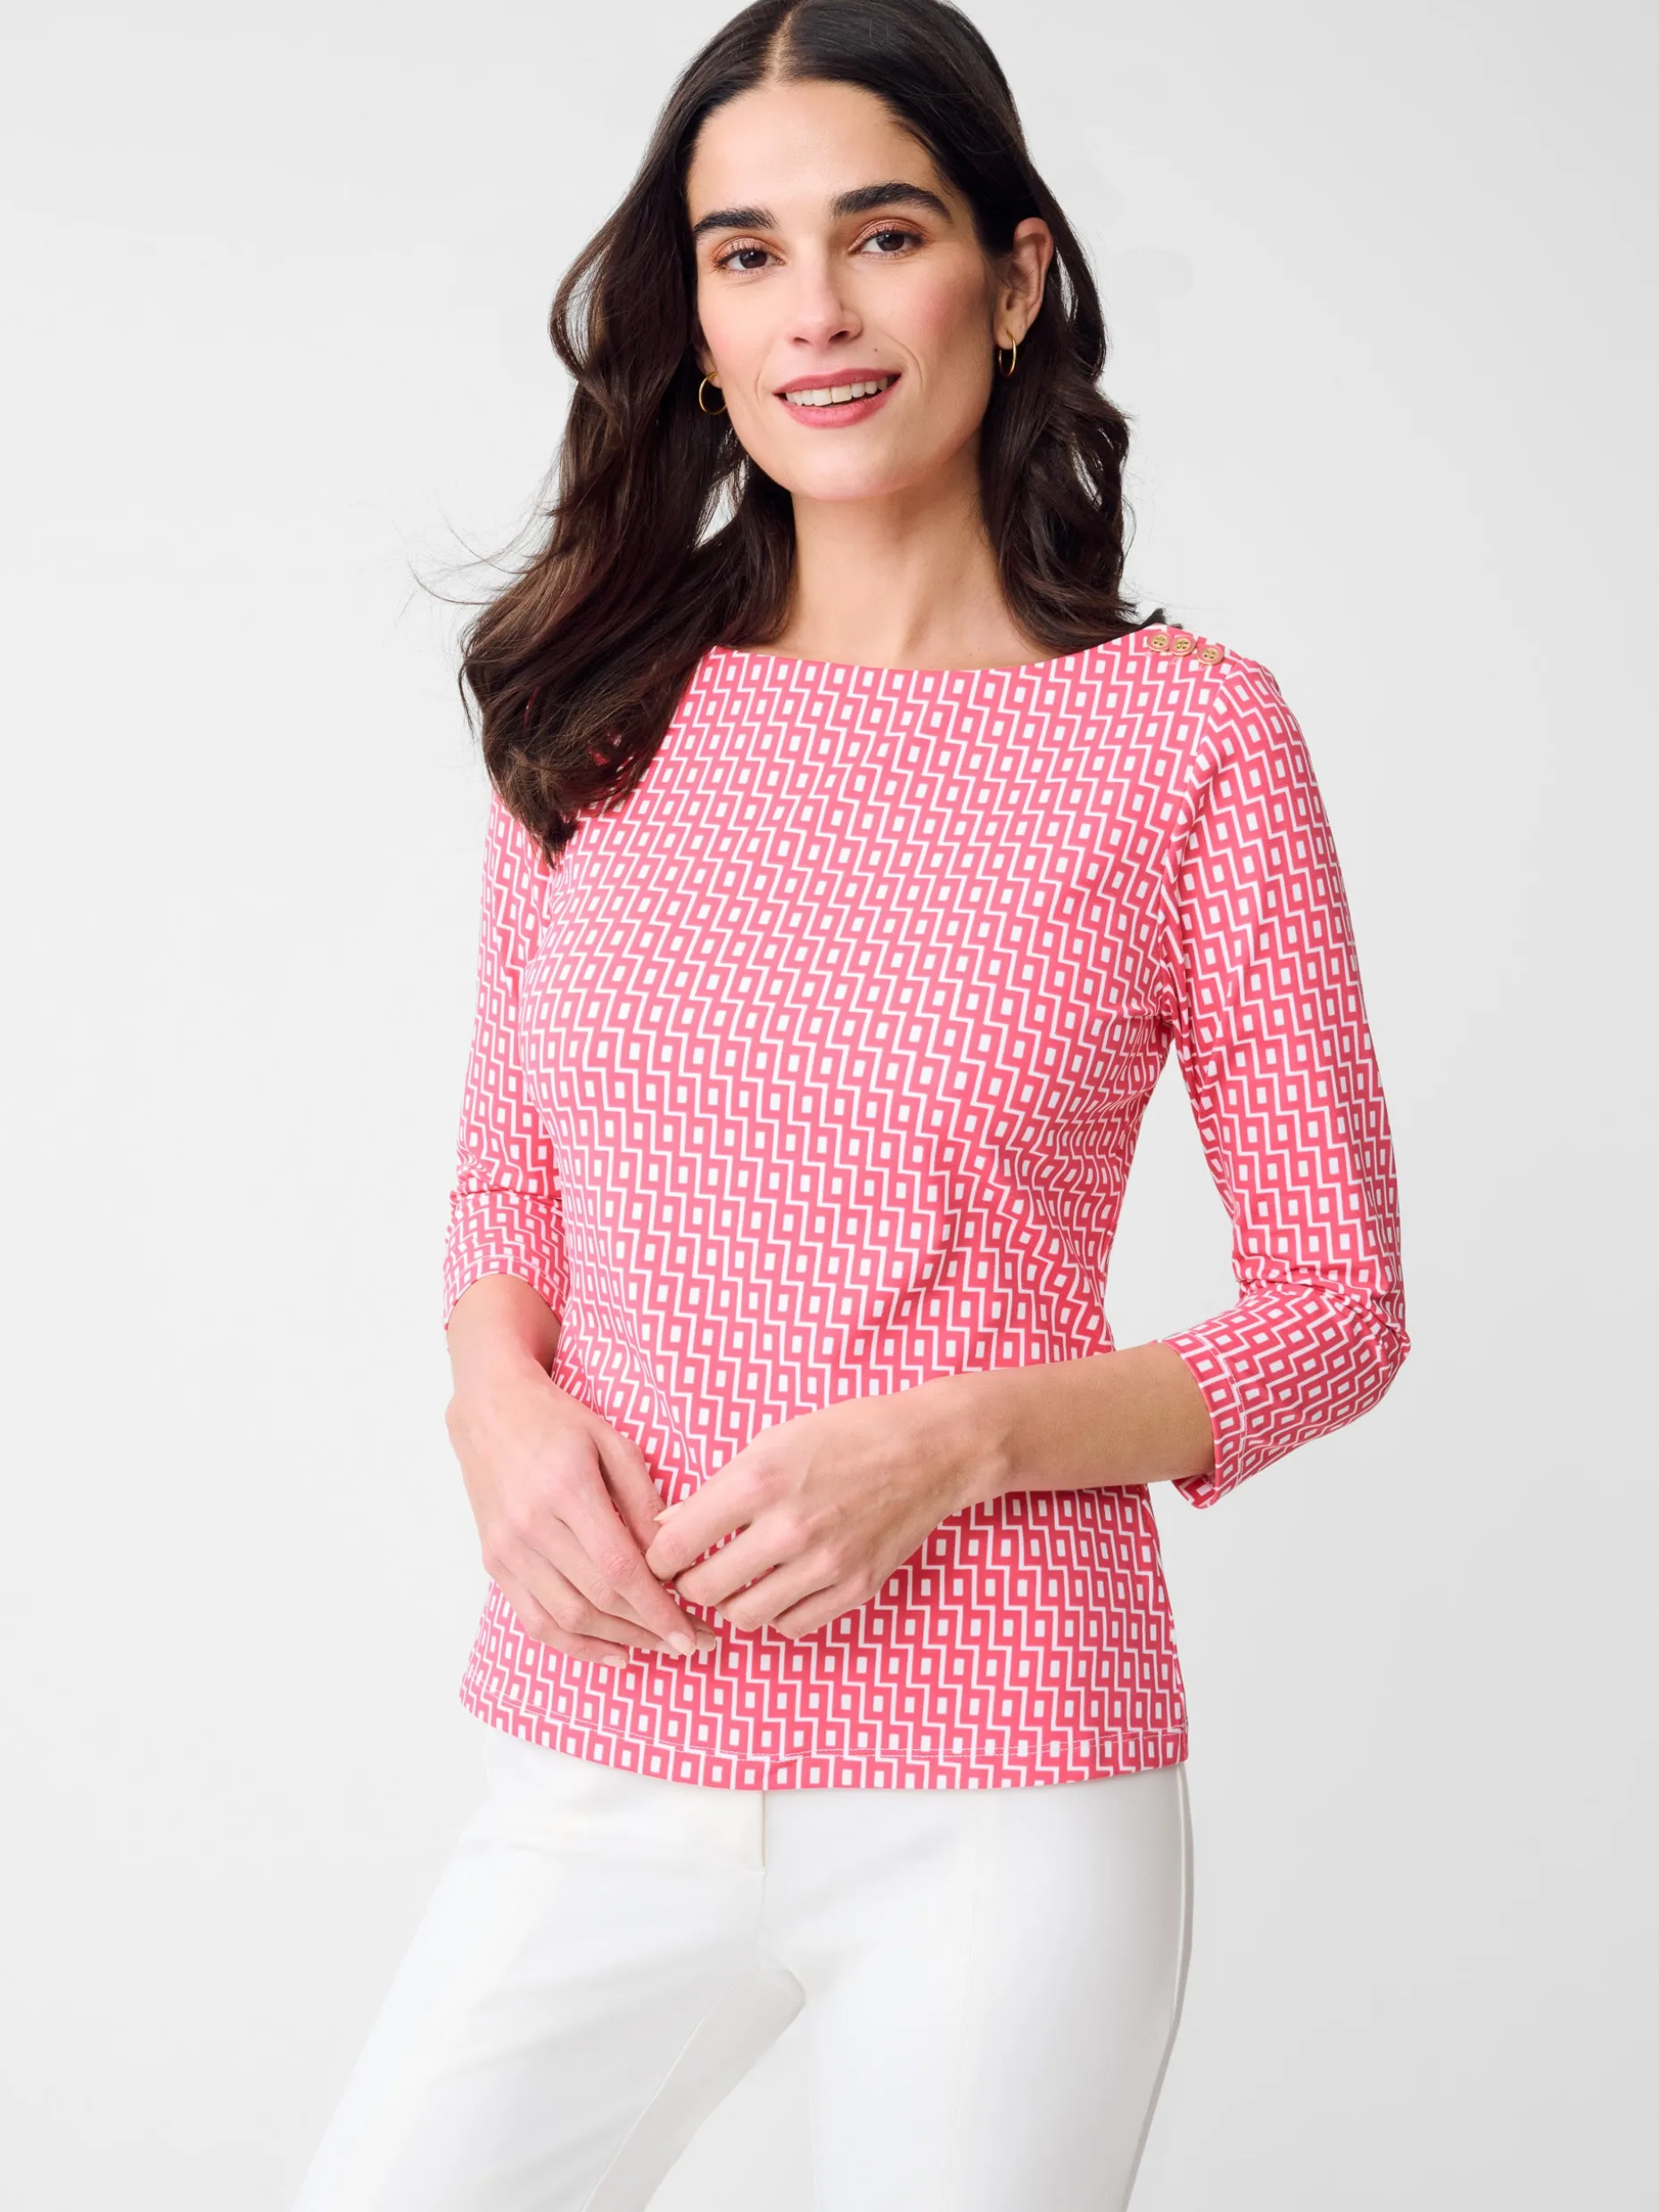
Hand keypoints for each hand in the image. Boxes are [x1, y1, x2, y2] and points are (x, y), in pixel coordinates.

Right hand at [446, 1361, 718, 1666]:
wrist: (490, 1410)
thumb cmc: (559, 1422)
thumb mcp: (613, 1443)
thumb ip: (644, 1499)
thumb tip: (673, 1557)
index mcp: (567, 1489)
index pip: (620, 1568)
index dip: (658, 1608)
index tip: (693, 1632)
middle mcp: (531, 1525)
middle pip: (598, 1598)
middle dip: (651, 1629)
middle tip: (693, 1643)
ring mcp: (507, 1548)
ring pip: (567, 1618)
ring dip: (619, 1641)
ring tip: (659, 1647)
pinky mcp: (494, 1562)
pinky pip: (534, 1620)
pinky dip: (575, 1645)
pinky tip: (613, 1651)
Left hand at [642, 1375, 999, 1638]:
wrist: (931, 1448)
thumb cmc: (847, 1434)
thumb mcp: (772, 1441)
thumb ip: (717, 1489)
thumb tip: (668, 1526)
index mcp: (758, 1481)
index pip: (675, 1545)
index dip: (659, 1556)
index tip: (664, 1555)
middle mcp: (788, 1528)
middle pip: (703, 1589)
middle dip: (690, 1583)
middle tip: (697, 1570)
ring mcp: (825, 1565)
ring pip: (743, 1618)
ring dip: (731, 1604)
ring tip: (740, 1581)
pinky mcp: (855, 1589)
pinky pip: (791, 1628)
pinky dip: (777, 1614)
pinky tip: (782, 1587)